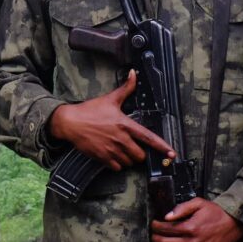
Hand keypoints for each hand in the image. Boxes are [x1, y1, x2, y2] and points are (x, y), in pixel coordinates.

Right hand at [50, 74, 174, 170]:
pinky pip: (117, 167)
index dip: (162, 147)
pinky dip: (117, 164)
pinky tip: (113, 155)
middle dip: (139, 153)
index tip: (172, 154)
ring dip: (128, 159)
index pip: (149, 138)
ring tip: (121, 149)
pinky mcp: (102, 157)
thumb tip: (134, 73)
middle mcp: (121, 139)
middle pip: (140, 155)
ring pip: (129, 162)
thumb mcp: (110, 98)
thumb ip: (126, 88)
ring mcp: (111, 150)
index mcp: (125, 124)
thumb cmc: (90, 110)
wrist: (70, 122)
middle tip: (132, 146)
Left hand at [151, 197, 242, 241]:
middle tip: (153, 235)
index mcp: (190, 227)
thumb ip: (181, 208)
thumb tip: (166, 217)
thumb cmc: (216, 212)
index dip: (156, 226)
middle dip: (156, 238)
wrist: (234, 224)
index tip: (154, 224)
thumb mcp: (199, 203)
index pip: (166, 229)